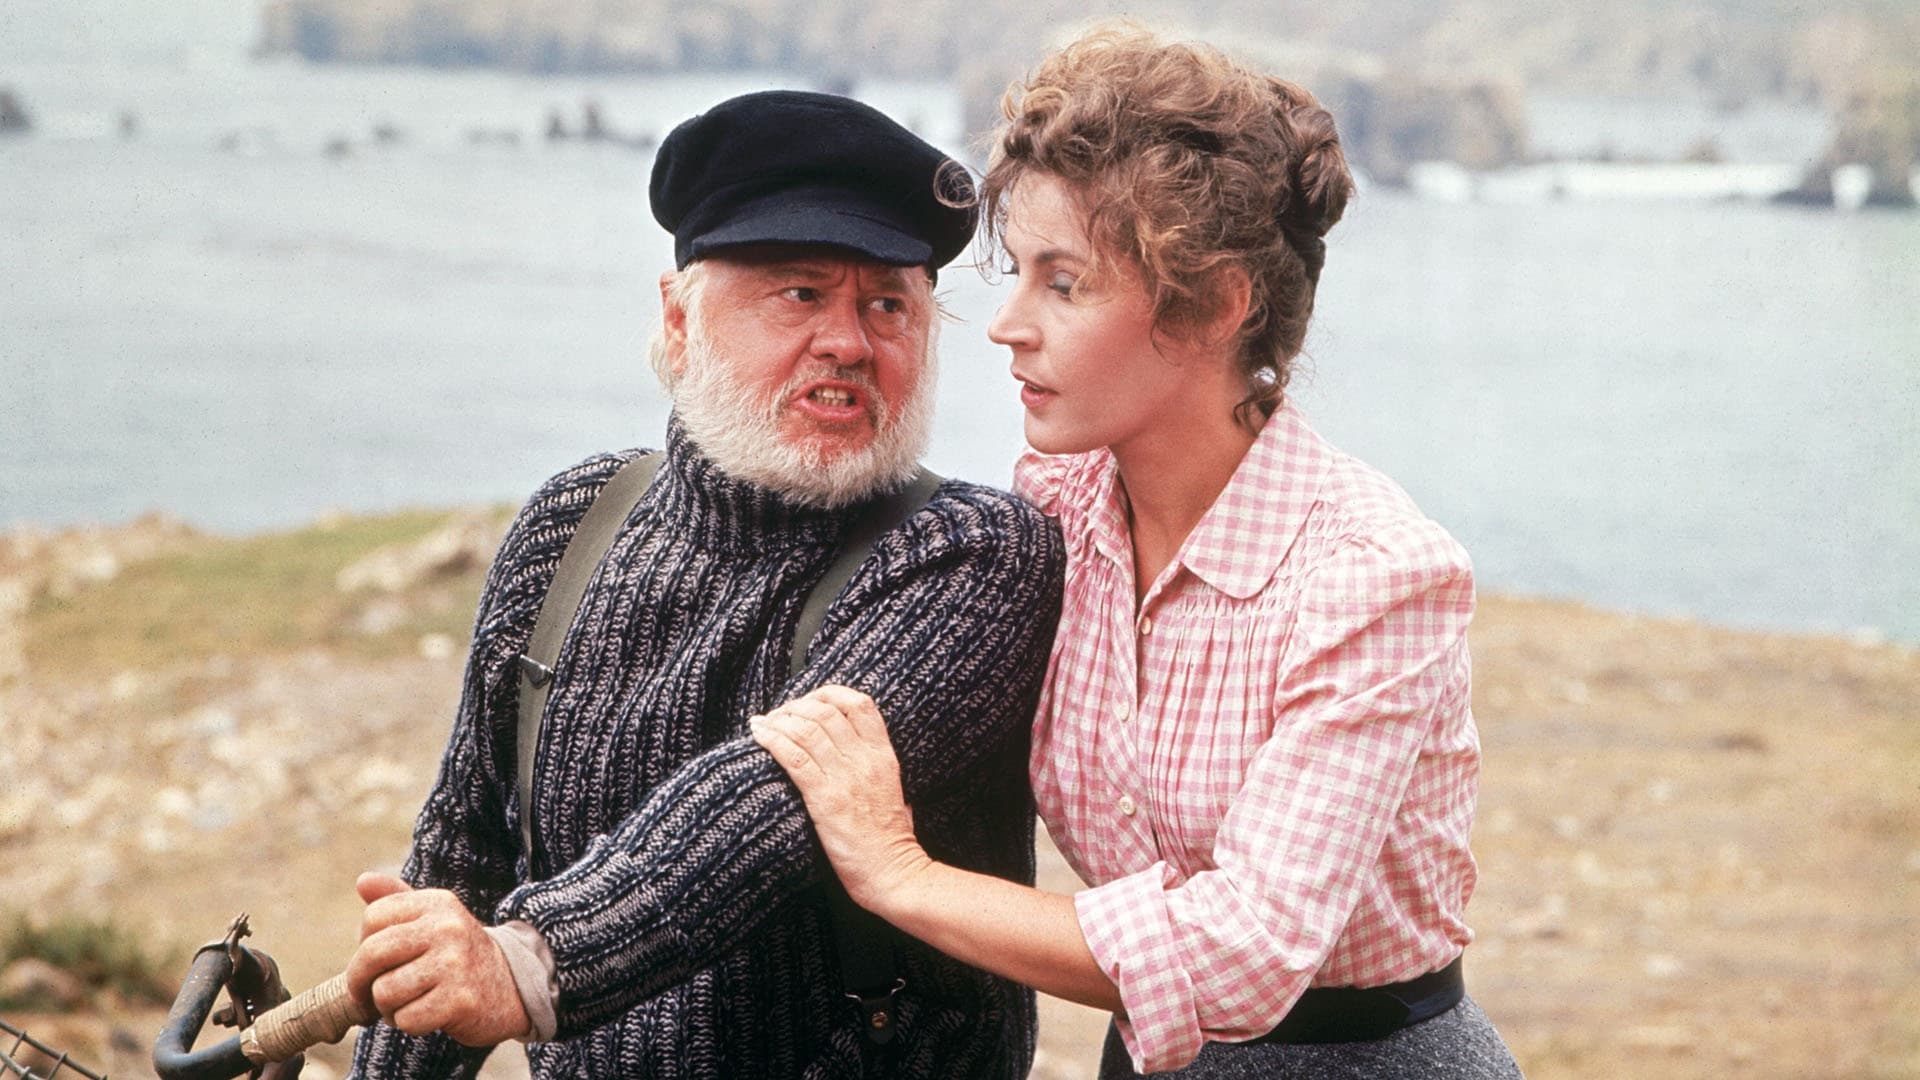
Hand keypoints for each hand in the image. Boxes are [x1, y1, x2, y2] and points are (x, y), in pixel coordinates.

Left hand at [343, 872, 530, 1046]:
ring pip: (385, 992)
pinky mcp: (461, 1000)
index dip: (363, 944)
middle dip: (359, 981)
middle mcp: (448, 928)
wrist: (510, 984)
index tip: (376, 961)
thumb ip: (396, 898)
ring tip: (407, 1001)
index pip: (374, 918)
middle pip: (372, 954)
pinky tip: (425, 1014)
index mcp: (438, 903)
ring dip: (387, 1007)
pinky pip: (407, 1019)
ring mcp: (456, 964)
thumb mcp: (433, 917)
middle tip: (367, 993)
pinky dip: (408, 1024)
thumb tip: (363, 880)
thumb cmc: (456, 953)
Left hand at [750, 685, 932, 912]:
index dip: (829, 693)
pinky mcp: (825, 798)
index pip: (860, 704)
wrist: (893, 873)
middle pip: (826, 710)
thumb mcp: (899, 798)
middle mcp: (865, 760)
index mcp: (884, 756)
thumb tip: (880, 776)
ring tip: (762, 723)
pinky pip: (794, 757)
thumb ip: (886, 780)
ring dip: (779, 720)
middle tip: (778, 714)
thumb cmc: (892, 843)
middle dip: (796, 705)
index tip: (809, 700)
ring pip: (806, 728)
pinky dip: (772, 740)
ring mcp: (845, 777)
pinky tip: (759, 735)